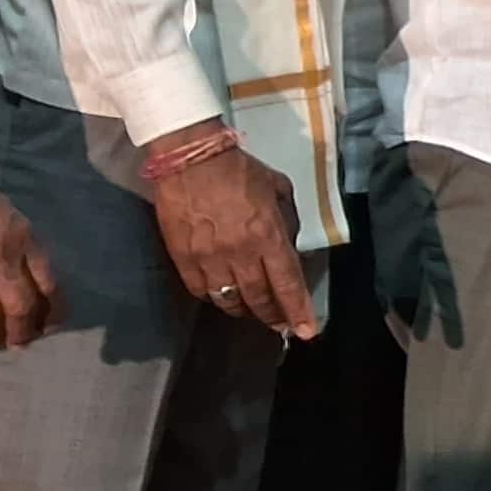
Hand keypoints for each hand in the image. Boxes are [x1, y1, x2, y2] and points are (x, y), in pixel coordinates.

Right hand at [0, 152, 56, 351]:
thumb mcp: (3, 211)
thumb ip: (15, 241)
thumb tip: (21, 273)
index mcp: (22, 237)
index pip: (48, 281)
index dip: (52, 309)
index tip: (52, 325)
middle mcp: (0, 257)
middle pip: (20, 306)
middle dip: (23, 331)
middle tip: (19, 344)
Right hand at [144, 126, 314, 339]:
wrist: (191, 159)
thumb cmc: (240, 171)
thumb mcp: (279, 189)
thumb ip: (286, 220)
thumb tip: (287, 244)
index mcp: (268, 235)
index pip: (288, 283)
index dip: (298, 311)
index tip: (307, 332)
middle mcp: (240, 253)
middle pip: (259, 298)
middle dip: (272, 316)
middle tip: (280, 325)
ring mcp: (209, 258)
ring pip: (228, 300)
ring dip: (243, 310)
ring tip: (251, 310)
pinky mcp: (182, 258)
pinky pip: (200, 290)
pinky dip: (213, 297)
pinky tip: (221, 294)